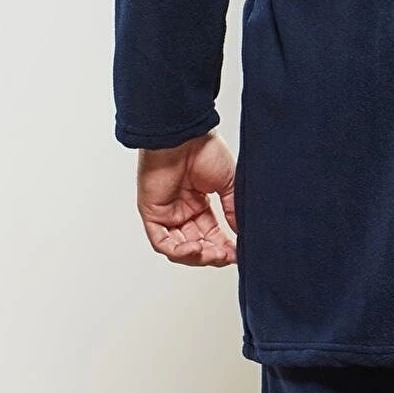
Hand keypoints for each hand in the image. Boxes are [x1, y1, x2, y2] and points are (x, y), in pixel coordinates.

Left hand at [136, 130, 237, 266]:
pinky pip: (162, 242)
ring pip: (178, 248)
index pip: (210, 234)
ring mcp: (166, 212)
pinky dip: (178, 250)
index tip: (238, 253)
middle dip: (213, 254)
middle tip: (228, 256)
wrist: (186, 136)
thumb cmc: (204, 149)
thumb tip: (241, 234)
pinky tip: (196, 249)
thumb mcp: (227, 184)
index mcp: (198, 203)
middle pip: (196, 245)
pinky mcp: (152, 213)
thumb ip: (232, 210)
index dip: (224, 247)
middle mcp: (181, 210)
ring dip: (197, 256)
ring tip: (214, 254)